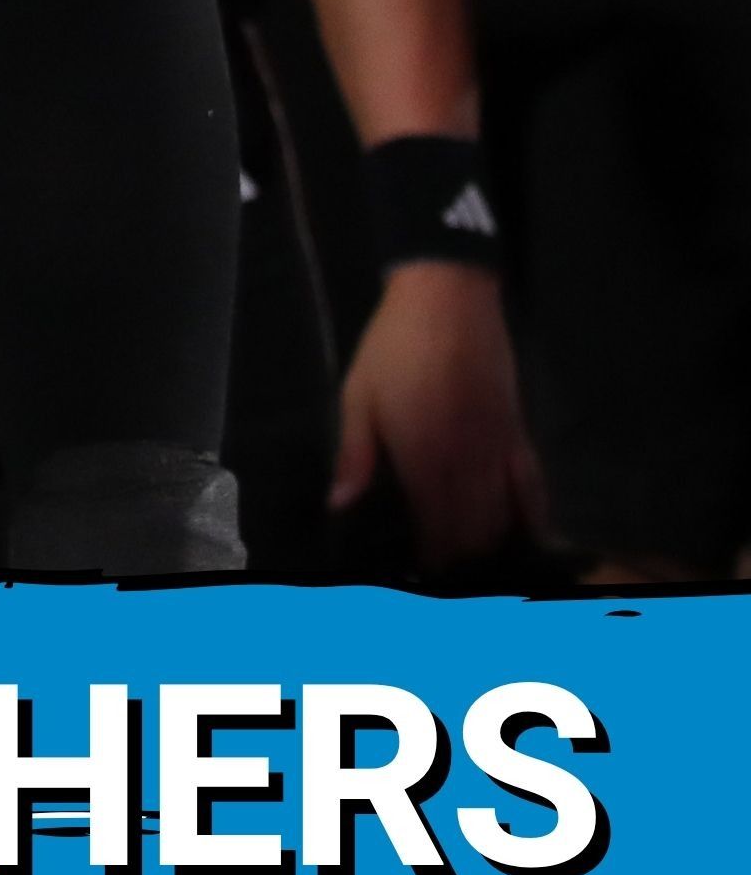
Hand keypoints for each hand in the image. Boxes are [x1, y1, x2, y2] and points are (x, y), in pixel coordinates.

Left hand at [330, 260, 545, 571]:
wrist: (445, 299)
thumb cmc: (393, 345)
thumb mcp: (358, 394)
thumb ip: (355, 454)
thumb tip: (340, 504)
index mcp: (422, 455)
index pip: (435, 525)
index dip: (434, 556)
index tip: (426, 575)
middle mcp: (465, 462)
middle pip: (472, 529)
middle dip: (462, 556)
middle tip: (449, 572)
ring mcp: (497, 449)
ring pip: (503, 514)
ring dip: (492, 542)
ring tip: (478, 563)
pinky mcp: (518, 432)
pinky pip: (533, 485)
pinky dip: (534, 515)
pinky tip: (533, 536)